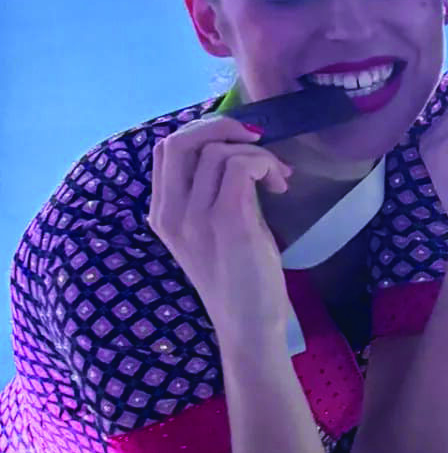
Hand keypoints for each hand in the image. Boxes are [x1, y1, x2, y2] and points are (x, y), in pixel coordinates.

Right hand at [147, 116, 293, 344]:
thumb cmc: (240, 278)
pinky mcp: (226, 222)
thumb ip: (215, 193)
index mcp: (163, 214)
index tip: (237, 143)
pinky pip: (240, 166)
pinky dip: (264, 163)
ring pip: (217, 150)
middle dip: (221, 126)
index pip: (164, 150)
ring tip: (277, 178)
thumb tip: (240, 152)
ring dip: (256, 152)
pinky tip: (279, 185)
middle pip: (178, 141)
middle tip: (256, 140)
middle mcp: (170, 214)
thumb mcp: (217, 229)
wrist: (248, 326)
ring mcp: (195, 218)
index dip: (201, 132)